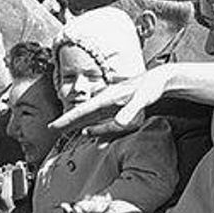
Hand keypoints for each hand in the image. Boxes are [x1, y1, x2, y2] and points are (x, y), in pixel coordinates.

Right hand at [49, 66, 170, 133]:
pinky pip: (101, 120)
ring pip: (90, 117)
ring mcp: (111, 106)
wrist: (161, 79)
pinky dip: (94, 127)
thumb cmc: (152, 87)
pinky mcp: (117, 109)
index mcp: (106, 99)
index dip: (67, 119)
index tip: (53, 126)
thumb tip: (119, 124)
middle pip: (82, 114)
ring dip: (78, 124)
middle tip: (52, 128)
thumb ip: (130, 111)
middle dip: (67, 120)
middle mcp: (105, 102)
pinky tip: (90, 132)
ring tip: (64, 129)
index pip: (82, 111)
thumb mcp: (143, 99)